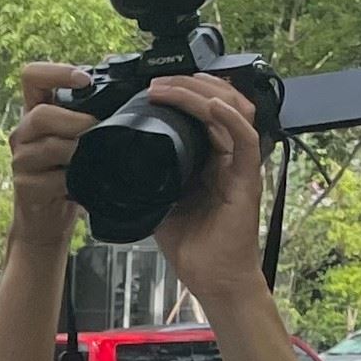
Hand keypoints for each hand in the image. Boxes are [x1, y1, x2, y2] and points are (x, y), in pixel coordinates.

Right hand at [8, 63, 97, 252]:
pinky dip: (74, 181)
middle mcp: (23, 132)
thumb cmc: (68, 173)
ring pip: (49, 146)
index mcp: (36, 111)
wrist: (48, 220)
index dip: (57, 72)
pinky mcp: (24, 186)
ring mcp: (20, 160)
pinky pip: (52, 178)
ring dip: (78, 152)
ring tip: (92, 160)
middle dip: (76, 122)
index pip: (32, 76)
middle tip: (96, 131)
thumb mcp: (78, 137)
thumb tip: (129, 91)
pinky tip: (82, 183)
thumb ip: (90, 113)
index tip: (84, 81)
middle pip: (41, 114)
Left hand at [145, 74, 268, 304]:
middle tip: (160, 81)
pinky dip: (228, 118)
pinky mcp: (248, 178)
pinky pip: (245, 138)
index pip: (203, 111)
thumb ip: (146, 180)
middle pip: (221, 101)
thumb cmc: (191, 245)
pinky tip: (210, 107)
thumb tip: (111, 166)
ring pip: (233, 110)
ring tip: (175, 86)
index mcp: (210, 157)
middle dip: (190, 85)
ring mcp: (241, 164)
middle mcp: (229, 154)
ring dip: (204, 93)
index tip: (153, 88)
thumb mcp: (159, 202)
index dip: (183, 93)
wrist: (211, 278)